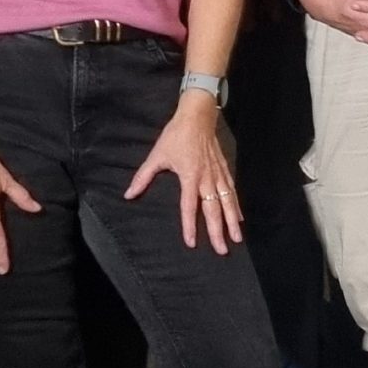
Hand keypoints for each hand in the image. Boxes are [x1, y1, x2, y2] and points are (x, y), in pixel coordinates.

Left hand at [125, 97, 242, 250]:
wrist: (197, 117)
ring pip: (227, 202)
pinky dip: (236, 206)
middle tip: (221, 250)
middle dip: (218, 231)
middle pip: (213, 209)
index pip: (189, 206)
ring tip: (236, 239)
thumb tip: (128, 194)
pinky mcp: (224, 170)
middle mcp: (206, 178)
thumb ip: (143, 177)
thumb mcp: (157, 155)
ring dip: (232, 222)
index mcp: (190, 176)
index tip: (192, 242)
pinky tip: (239, 219)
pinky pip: (232, 191)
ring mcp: (218, 174)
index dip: (190, 225)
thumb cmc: (176, 136)